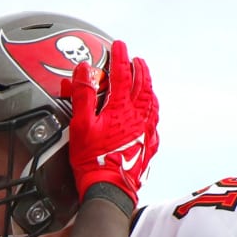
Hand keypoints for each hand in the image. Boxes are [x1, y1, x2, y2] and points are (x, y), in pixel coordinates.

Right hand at [67, 39, 158, 210]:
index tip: (119, 45)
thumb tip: (85, 69)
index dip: (120, 57)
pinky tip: (151, 112)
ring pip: (151, 102)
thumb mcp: (81, 126)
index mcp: (121, 108)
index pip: (122, 73)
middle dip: (139, 69)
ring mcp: (146, 131)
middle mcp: (138, 116)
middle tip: (136, 60)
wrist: (110, 190)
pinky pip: (154, 123)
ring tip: (145, 80)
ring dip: (148, 87)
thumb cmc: (93, 162)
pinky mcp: (148, 147)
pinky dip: (153, 111)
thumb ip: (83, 95)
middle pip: (142, 85)